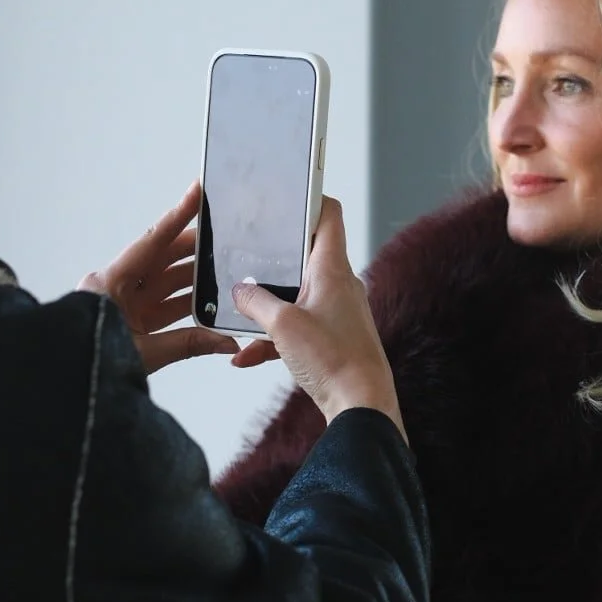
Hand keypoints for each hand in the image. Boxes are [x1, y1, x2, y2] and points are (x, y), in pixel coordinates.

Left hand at [78, 182, 237, 373]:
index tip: (197, 192)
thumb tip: (225, 342)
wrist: (63, 384)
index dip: (177, 217)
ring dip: (195, 279)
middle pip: (162, 259)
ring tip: (226, 270)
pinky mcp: (129, 321)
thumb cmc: (89, 363)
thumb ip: (187, 345)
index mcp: (110, 284)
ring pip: (166, 282)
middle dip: (195, 248)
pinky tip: (210, 304)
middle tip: (226, 236)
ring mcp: (123, 304)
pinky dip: (187, 305)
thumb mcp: (142, 354)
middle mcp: (116, 288)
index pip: (151, 242)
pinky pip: (163, 306)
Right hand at [228, 198, 405, 439]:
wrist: (361, 406)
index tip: (285, 195)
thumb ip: (256, 302)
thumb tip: (240, 290)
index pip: (328, 216)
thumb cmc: (334, 361)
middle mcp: (339, 286)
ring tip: (240, 316)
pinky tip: (247, 357)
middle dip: (273, 260)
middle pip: (306, 257)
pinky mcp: (333, 340)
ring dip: (268, 307)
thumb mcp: (282, 326)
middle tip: (247, 254)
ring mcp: (337, 314)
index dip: (308, 200)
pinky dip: (274, 340)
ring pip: (296, 297)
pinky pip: (297, 331)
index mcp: (333, 269)